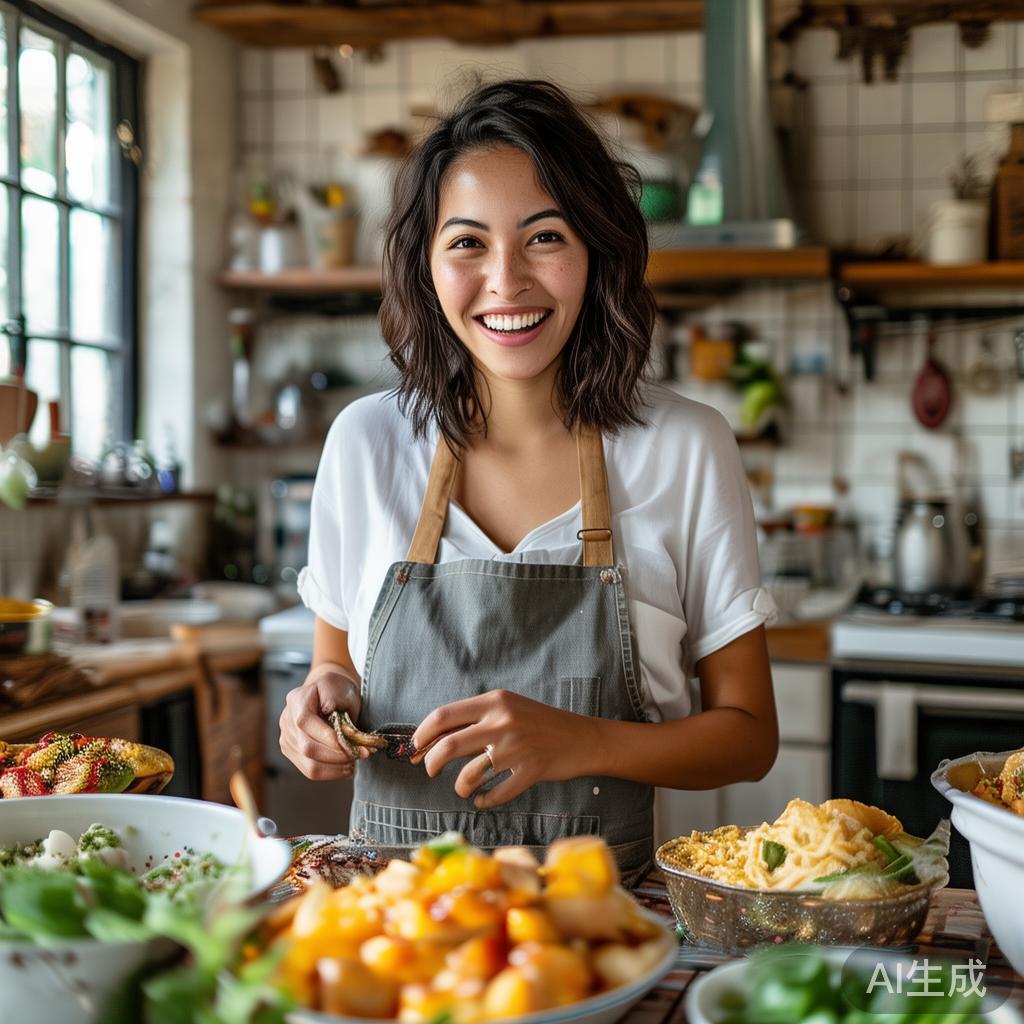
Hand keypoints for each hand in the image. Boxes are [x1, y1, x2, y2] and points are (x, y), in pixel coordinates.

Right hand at [279, 663, 364, 780]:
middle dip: (337, 755)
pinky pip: (310, 771)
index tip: (349, 743)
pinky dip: (331, 772)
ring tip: (354, 761)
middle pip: (307, 748)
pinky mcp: (292, 753)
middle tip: (361, 753)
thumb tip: (327, 708)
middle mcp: (287, 721)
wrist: (329, 694)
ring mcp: (287, 739)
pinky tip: (345, 767)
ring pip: (309, 765)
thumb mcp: (339, 686)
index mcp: (296, 700)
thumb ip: (333, 696)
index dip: (326, 736)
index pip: (304, 722)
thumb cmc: (337, 690)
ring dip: (336, 767)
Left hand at [411, 690, 596, 809]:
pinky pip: (495, 795)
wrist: (581, 738)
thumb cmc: (538, 723)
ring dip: (460, 787)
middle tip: (430, 770)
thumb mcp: (507, 708)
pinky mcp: (530, 772)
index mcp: (494, 701)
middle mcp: (503, 722)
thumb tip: (432, 737)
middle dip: (431, 763)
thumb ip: (474, 718)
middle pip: (448, 746)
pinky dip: (484, 802)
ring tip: (463, 788)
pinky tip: (482, 800)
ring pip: (469, 776)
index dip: (422, 735)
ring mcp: (516, 749)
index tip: (415, 747)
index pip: (443, 716)